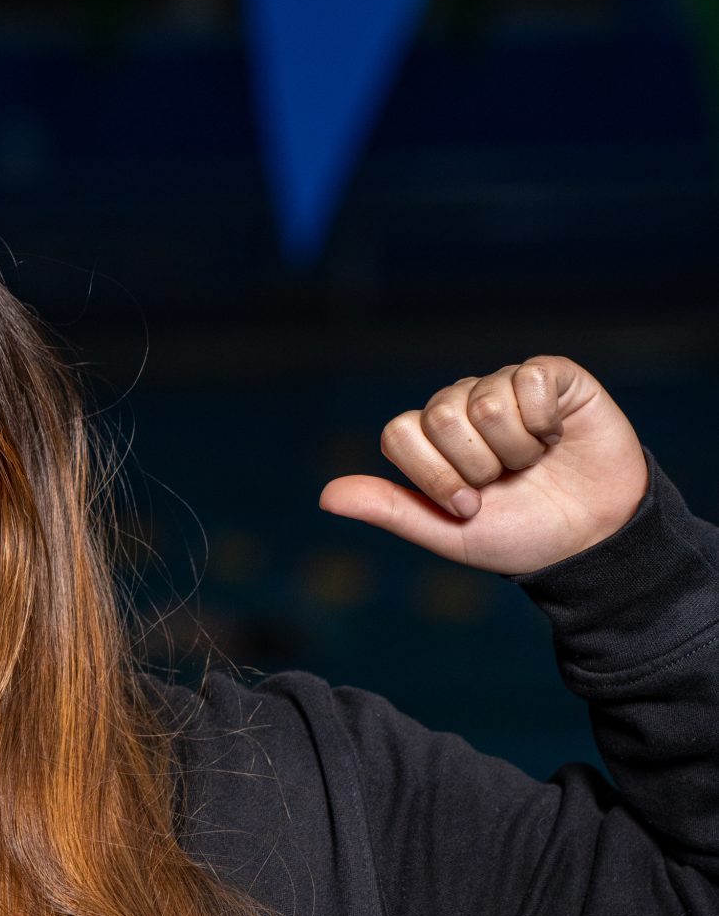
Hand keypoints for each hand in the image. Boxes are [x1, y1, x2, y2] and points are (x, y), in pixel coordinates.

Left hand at [318, 358, 648, 573]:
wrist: (591, 538)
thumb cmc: (519, 535)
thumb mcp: (447, 534)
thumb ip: (390, 510)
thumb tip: (324, 496)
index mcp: (431, 440)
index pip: (400, 433)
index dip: (433, 475)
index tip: (466, 505)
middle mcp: (463, 405)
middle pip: (441, 415)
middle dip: (476, 466)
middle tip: (504, 482)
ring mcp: (506, 386)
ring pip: (486, 401)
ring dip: (516, 449)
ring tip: (534, 463)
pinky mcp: (552, 376)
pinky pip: (531, 379)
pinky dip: (546, 422)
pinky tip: (558, 437)